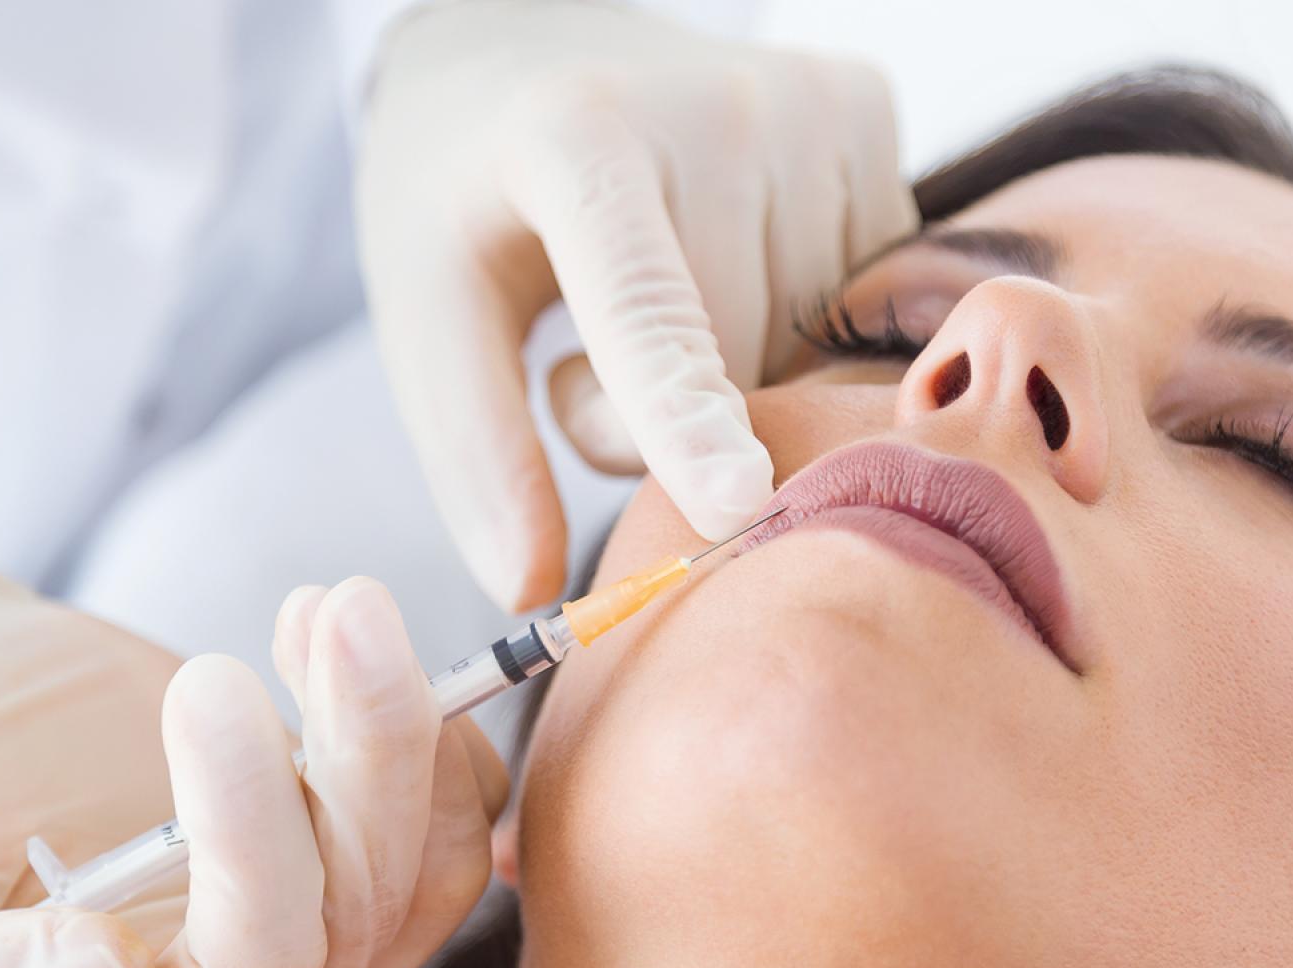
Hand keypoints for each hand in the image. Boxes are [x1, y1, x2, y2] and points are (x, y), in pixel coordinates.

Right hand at [0, 471, 505, 967]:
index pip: (252, 967)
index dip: (254, 828)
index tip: (204, 678)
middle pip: (362, 904)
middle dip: (362, 743)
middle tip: (335, 603)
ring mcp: (312, 938)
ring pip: (428, 856)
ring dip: (403, 720)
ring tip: (335, 604)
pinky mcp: (352, 859)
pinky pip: (460, 818)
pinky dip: (431, 722)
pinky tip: (329, 636)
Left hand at [357, 0, 917, 610]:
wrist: (520, 46)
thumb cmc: (463, 196)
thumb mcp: (427, 312)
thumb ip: (476, 449)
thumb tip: (531, 588)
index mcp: (573, 136)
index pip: (644, 306)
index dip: (684, 416)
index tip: (737, 504)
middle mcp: (716, 103)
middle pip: (735, 362)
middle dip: (669, 412)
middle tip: (586, 354)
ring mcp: (807, 99)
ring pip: (809, 342)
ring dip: (739, 365)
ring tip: (662, 288)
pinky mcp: (864, 105)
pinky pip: (860, 289)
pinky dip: (797, 311)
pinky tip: (732, 253)